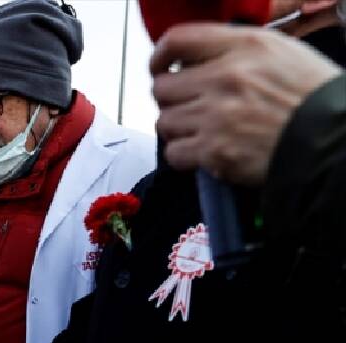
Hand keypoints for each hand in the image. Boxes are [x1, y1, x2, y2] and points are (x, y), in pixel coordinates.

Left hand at [151, 24, 340, 185]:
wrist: (330, 139)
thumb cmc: (311, 97)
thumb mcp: (281, 53)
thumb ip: (236, 51)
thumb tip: (196, 61)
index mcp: (245, 46)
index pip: (177, 40)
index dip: (160, 56)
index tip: (160, 68)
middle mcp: (226, 76)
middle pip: (162, 87)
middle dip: (171, 99)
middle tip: (188, 107)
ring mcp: (216, 115)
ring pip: (164, 121)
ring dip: (177, 128)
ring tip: (200, 130)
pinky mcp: (214, 151)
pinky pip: (174, 152)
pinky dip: (184, 155)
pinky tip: (204, 151)